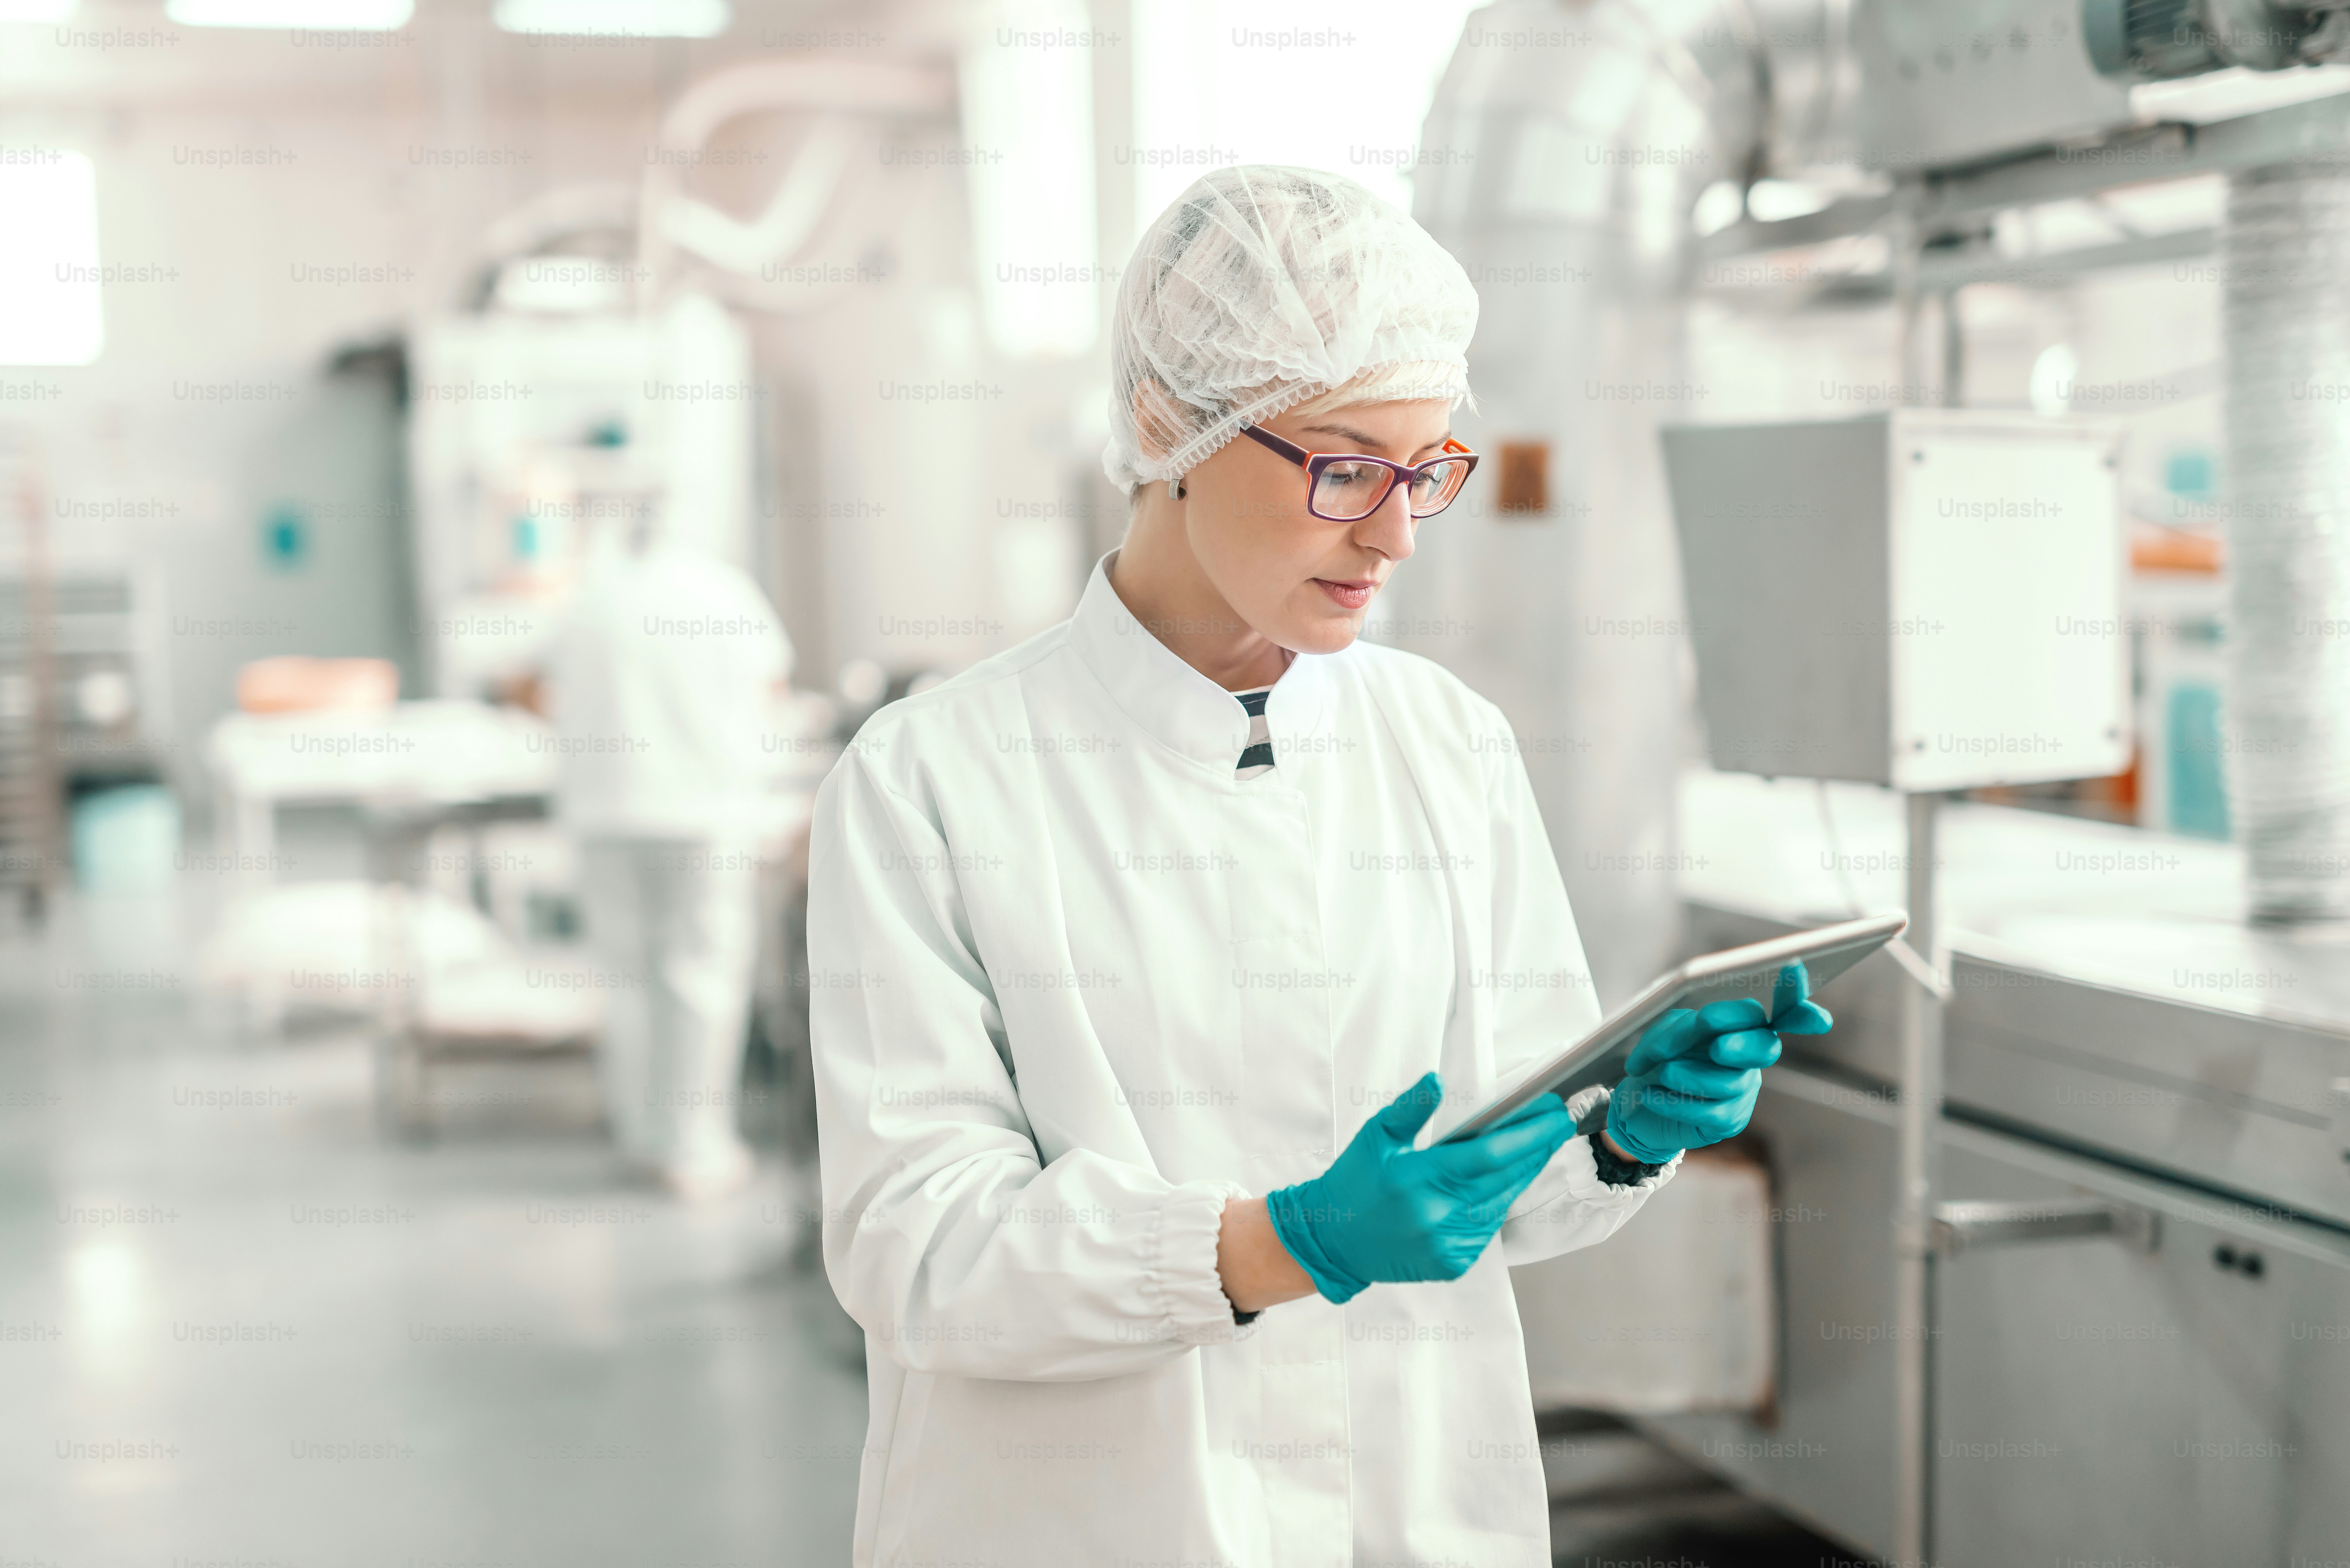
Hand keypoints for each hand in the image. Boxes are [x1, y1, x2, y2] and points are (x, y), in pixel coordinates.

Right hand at [1266, 1072, 1575, 1302]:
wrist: (1333, 1241)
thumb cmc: (1353, 1183)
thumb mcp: (1375, 1137)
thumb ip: (1409, 1109)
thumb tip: (1436, 1080)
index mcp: (1418, 1180)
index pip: (1490, 1154)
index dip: (1528, 1133)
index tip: (1553, 1113)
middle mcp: (1437, 1217)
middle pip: (1505, 1178)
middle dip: (1537, 1148)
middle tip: (1558, 1124)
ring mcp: (1448, 1245)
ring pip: (1501, 1203)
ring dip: (1522, 1174)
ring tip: (1537, 1148)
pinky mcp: (1453, 1264)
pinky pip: (1488, 1229)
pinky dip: (1498, 1203)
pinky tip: (1503, 1183)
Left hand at [1604, 961, 1832, 1164]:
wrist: (1635, 1103)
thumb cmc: (1658, 1059)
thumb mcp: (1665, 1032)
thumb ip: (1684, 1025)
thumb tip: (1703, 1024)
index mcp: (1742, 1025)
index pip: (1777, 1009)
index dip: (1791, 994)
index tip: (1795, 971)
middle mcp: (1751, 1054)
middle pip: (1765, 1046)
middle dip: (1744, 1045)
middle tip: (1718, 1048)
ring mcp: (1744, 1089)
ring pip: (1733, 1082)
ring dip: (1691, 1075)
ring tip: (1662, 1072)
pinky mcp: (1730, 1120)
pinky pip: (1711, 1111)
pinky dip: (1674, 1102)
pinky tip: (1651, 1095)